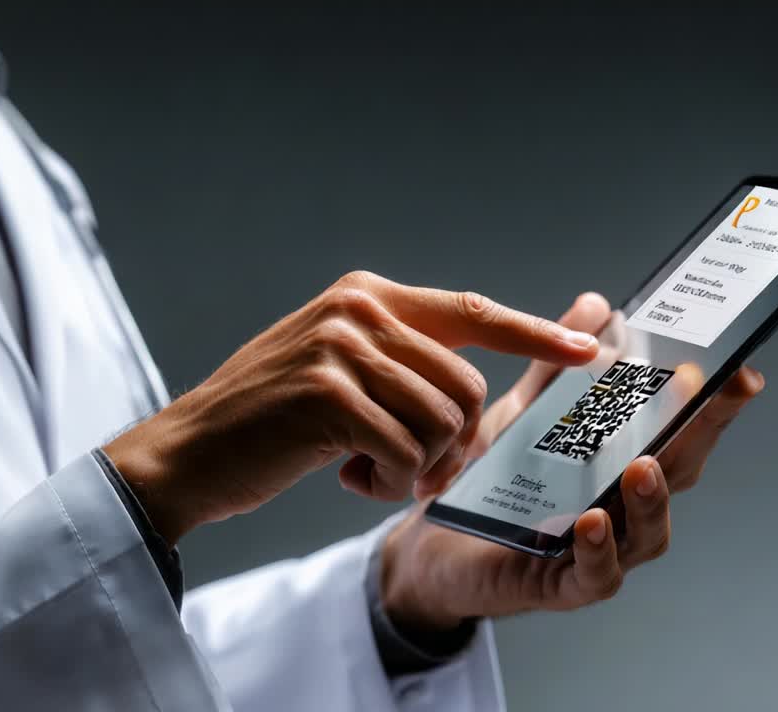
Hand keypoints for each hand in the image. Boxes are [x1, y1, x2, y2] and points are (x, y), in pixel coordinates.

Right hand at [104, 271, 600, 543]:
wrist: (189, 453)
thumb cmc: (269, 421)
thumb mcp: (334, 365)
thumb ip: (396, 357)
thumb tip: (472, 384)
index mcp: (367, 294)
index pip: (473, 310)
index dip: (534, 333)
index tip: (588, 351)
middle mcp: (358, 309)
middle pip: (467, 383)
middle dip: (455, 442)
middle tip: (416, 470)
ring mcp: (340, 348)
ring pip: (444, 421)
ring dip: (419, 467)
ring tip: (371, 472)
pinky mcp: (327, 396)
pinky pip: (406, 451)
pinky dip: (389, 482)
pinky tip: (349, 479)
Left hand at [379, 292, 764, 633]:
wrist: (435, 545)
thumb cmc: (493, 482)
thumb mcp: (523, 414)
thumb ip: (556, 365)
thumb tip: (596, 305)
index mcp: (624, 463)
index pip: (681, 433)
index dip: (714, 407)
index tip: (740, 373)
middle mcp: (624, 509)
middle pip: (678, 475)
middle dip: (700, 437)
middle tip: (710, 399)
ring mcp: (601, 551)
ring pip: (647, 533)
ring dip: (651, 500)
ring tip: (643, 468)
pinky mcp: (563, 587)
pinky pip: (595, 576)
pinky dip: (599, 552)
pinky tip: (590, 522)